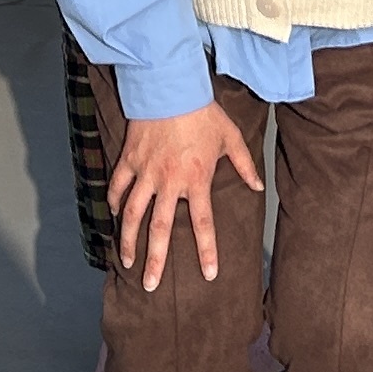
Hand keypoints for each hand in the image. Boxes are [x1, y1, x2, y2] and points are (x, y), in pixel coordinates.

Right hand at [107, 95, 264, 289]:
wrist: (170, 86)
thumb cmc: (202, 112)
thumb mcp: (230, 137)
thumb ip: (244, 164)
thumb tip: (257, 186)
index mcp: (196, 179)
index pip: (203, 223)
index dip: (207, 250)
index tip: (208, 274)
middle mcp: (169, 182)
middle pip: (159, 229)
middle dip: (155, 260)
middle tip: (150, 285)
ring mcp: (146, 172)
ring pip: (133, 214)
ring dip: (129, 240)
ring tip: (127, 261)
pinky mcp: (129, 159)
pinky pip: (118, 186)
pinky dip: (115, 202)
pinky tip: (115, 216)